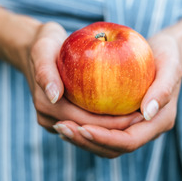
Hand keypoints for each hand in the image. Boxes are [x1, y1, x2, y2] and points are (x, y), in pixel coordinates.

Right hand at [1, 16, 143, 133]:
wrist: (37, 48)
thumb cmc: (44, 44)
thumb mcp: (43, 49)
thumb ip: (46, 72)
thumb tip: (55, 97)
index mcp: (46, 106)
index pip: (83, 122)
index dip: (110, 124)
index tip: (136, 116)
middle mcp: (51, 120)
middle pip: (90, 133)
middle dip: (118, 130)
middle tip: (144, 118)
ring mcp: (59, 121)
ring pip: (91, 135)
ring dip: (116, 130)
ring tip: (141, 118)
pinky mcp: (69, 117)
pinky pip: (91, 125)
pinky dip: (109, 122)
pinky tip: (130, 112)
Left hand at [55, 31, 181, 157]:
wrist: (165, 52)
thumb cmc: (168, 55)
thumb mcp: (170, 65)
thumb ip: (163, 89)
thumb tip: (147, 112)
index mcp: (159, 122)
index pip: (128, 141)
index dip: (104, 138)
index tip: (81, 127)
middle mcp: (146, 129)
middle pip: (113, 149)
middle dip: (87, 142)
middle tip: (61, 127)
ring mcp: (134, 126)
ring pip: (105, 144)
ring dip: (81, 139)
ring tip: (58, 126)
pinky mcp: (122, 119)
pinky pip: (102, 130)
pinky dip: (83, 128)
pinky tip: (65, 117)